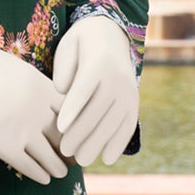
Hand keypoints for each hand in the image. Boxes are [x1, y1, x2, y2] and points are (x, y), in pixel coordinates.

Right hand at [0, 37, 65, 185]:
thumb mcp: (12, 65)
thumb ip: (32, 83)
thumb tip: (44, 97)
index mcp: (41, 85)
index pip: (74, 111)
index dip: (78, 124)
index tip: (78, 133)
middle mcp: (37, 108)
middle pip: (66, 135)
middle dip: (72, 150)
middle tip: (75, 158)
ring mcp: (21, 129)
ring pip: (52, 156)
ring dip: (59, 167)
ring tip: (61, 172)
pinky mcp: (3, 146)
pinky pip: (29, 167)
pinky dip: (39, 175)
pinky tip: (43, 178)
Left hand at [52, 16, 138, 165]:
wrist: (111, 34)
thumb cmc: (80, 45)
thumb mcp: (68, 48)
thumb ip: (64, 70)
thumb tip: (62, 92)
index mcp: (98, 62)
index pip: (84, 89)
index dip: (73, 109)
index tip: (60, 128)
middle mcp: (118, 78)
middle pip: (98, 110)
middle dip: (81, 133)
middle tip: (64, 151)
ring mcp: (129, 91)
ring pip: (113, 121)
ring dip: (97, 143)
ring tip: (80, 160)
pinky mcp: (133, 101)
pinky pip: (128, 124)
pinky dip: (119, 142)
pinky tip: (107, 158)